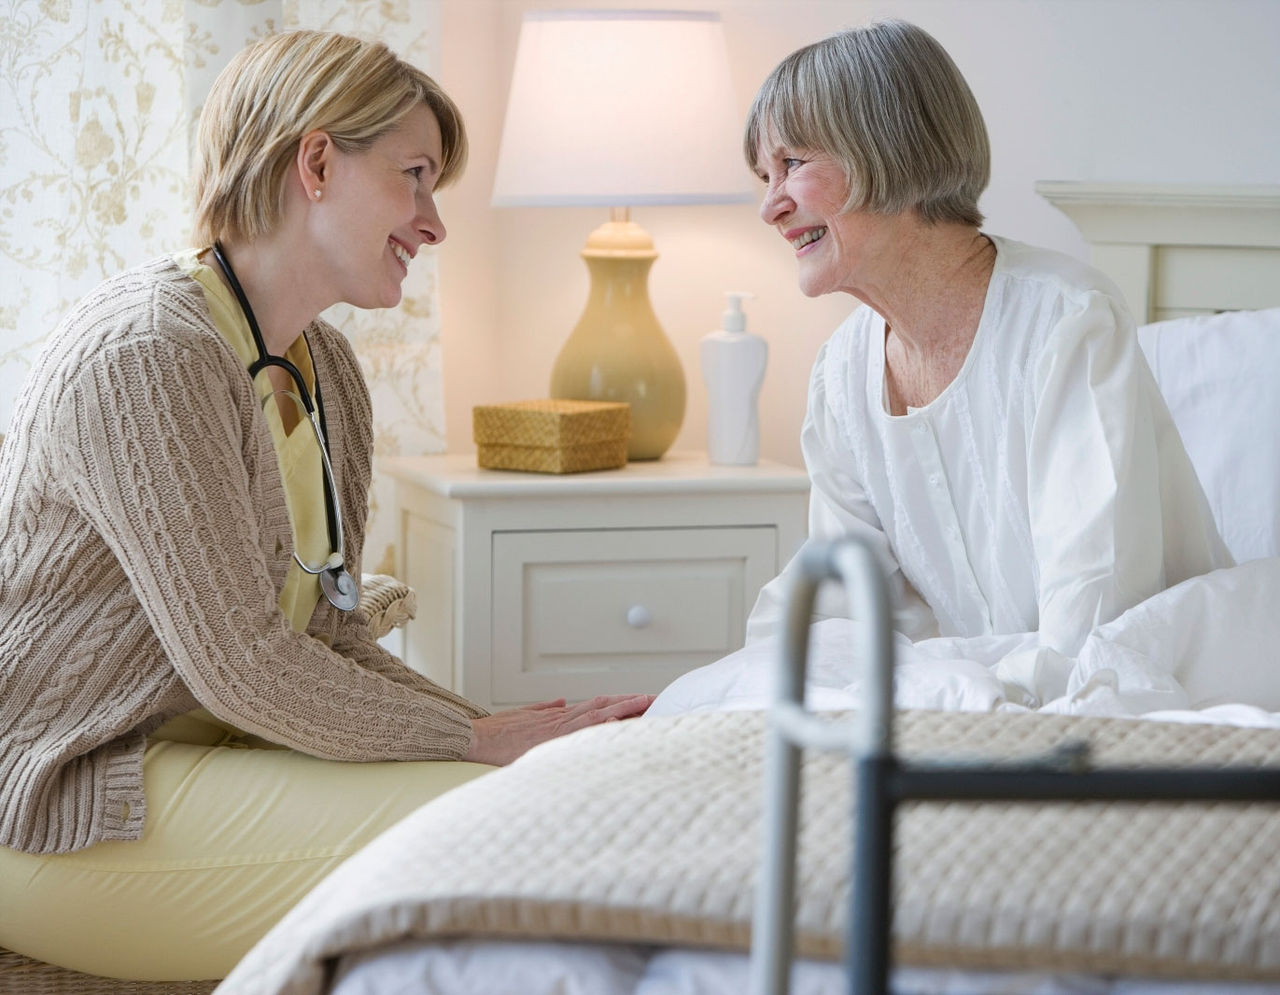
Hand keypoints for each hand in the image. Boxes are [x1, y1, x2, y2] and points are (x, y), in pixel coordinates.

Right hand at [463, 694, 654, 765]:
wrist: (477, 738)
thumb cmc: (498, 732)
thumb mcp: (524, 716)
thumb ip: (545, 709)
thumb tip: (562, 701)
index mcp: (559, 716)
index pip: (598, 706)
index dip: (621, 702)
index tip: (642, 700)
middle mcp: (562, 721)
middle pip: (604, 707)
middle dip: (632, 703)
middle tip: (657, 699)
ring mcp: (558, 731)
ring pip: (598, 716)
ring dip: (623, 709)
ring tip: (647, 705)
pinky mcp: (550, 742)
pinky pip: (581, 734)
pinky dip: (599, 729)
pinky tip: (617, 726)